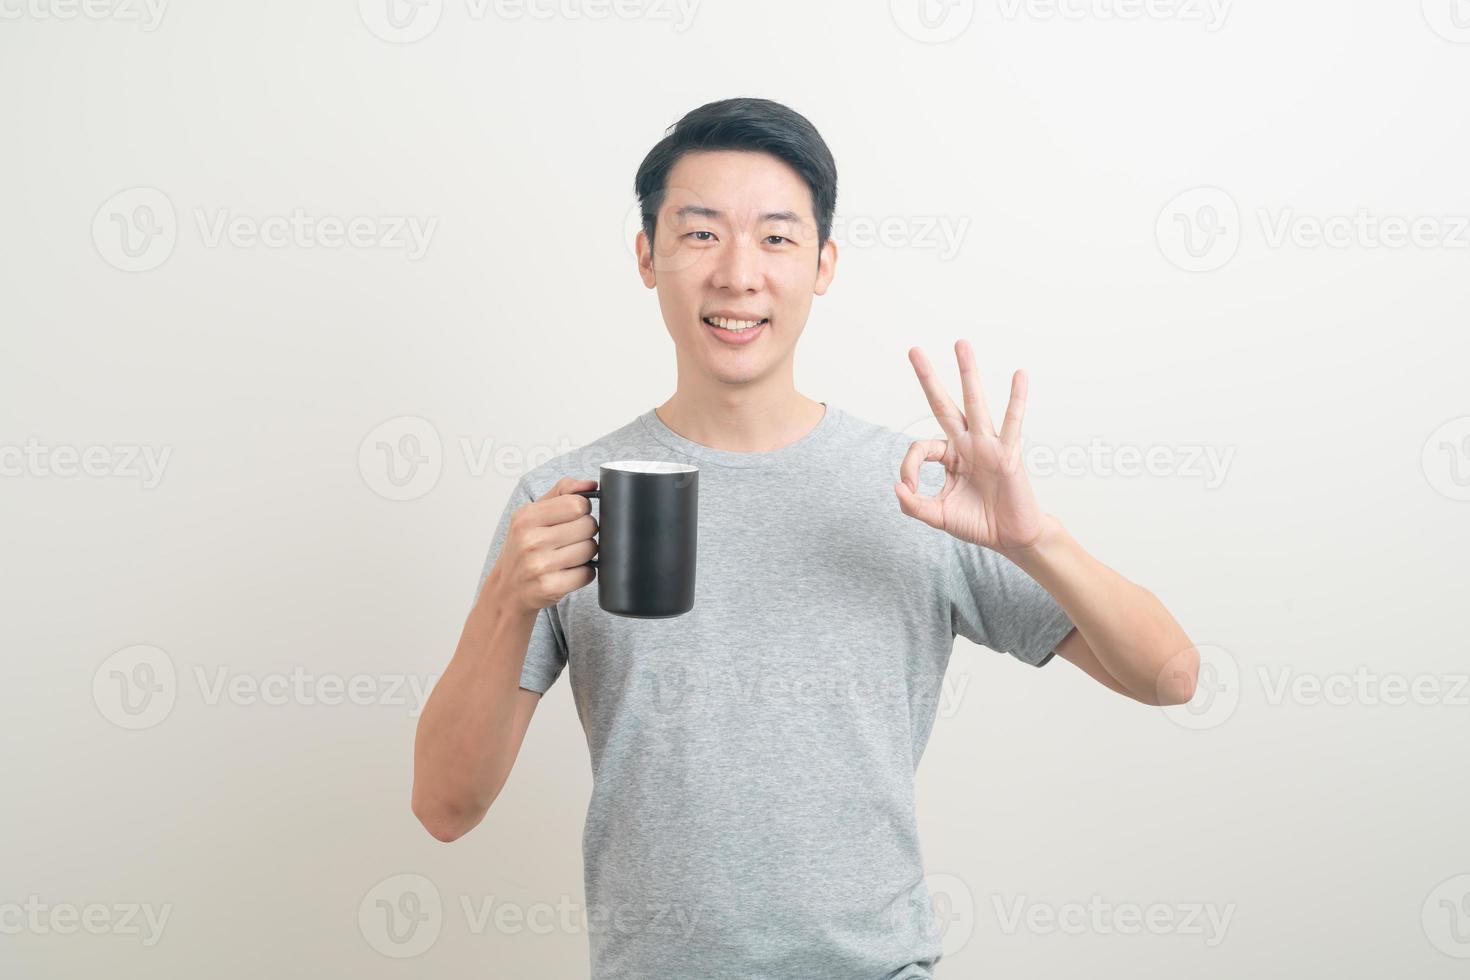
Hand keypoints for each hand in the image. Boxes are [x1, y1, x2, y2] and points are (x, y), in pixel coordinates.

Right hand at [487, 477, 599, 614]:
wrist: (507, 590)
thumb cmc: (523, 550)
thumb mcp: (532, 515)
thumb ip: (562, 492)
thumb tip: (591, 484)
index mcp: (527, 517)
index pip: (577, 504)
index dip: (582, 510)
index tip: (574, 518)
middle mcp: (531, 540)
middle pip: (588, 526)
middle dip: (586, 532)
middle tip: (571, 539)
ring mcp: (540, 565)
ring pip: (590, 549)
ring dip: (586, 553)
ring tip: (569, 556)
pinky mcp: (551, 587)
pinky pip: (588, 573)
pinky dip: (584, 573)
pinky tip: (568, 572)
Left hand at [894, 339, 1045, 553]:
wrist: (1010, 537)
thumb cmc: (978, 522)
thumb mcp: (938, 516)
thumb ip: (914, 505)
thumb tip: (896, 488)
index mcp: (950, 455)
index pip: (921, 447)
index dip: (909, 467)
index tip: (908, 488)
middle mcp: (967, 443)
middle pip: (944, 404)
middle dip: (929, 378)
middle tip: (913, 350)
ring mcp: (988, 445)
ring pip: (974, 403)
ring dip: (967, 373)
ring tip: (960, 344)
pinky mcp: (1008, 453)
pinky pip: (1012, 422)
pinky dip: (1017, 399)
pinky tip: (1020, 375)